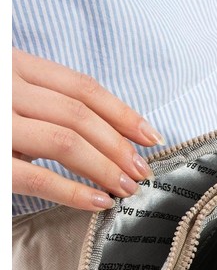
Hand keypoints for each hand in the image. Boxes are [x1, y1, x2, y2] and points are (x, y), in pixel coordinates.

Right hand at [12, 48, 164, 210]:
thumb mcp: (8, 93)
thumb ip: (40, 103)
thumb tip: (94, 133)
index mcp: (12, 67)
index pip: (81, 87)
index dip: (122, 113)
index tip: (149, 135)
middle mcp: (4, 88)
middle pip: (79, 115)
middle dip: (119, 146)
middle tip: (141, 170)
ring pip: (65, 141)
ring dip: (104, 167)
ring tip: (125, 187)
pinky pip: (36, 178)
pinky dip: (73, 192)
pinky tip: (96, 202)